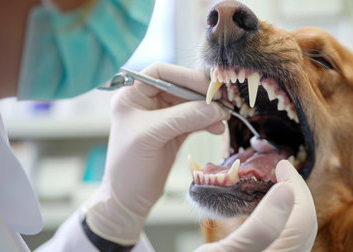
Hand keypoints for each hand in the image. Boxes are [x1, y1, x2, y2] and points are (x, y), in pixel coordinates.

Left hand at [85, 62, 229, 244]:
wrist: (130, 198)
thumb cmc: (129, 166)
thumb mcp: (152, 136)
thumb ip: (183, 118)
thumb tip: (216, 108)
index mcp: (132, 95)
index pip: (161, 72)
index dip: (185, 76)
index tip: (208, 87)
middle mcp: (147, 101)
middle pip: (181, 86)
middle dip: (202, 95)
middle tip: (223, 102)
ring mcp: (163, 116)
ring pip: (191, 104)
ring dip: (209, 109)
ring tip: (224, 117)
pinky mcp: (175, 131)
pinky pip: (196, 120)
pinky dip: (208, 122)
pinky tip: (218, 128)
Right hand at [195, 160, 317, 251]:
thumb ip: (261, 226)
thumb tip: (286, 192)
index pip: (303, 217)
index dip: (296, 187)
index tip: (282, 166)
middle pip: (302, 223)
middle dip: (295, 193)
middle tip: (280, 172)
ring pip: (294, 231)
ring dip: (288, 205)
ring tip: (274, 185)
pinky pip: (283, 238)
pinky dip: (278, 219)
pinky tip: (263, 211)